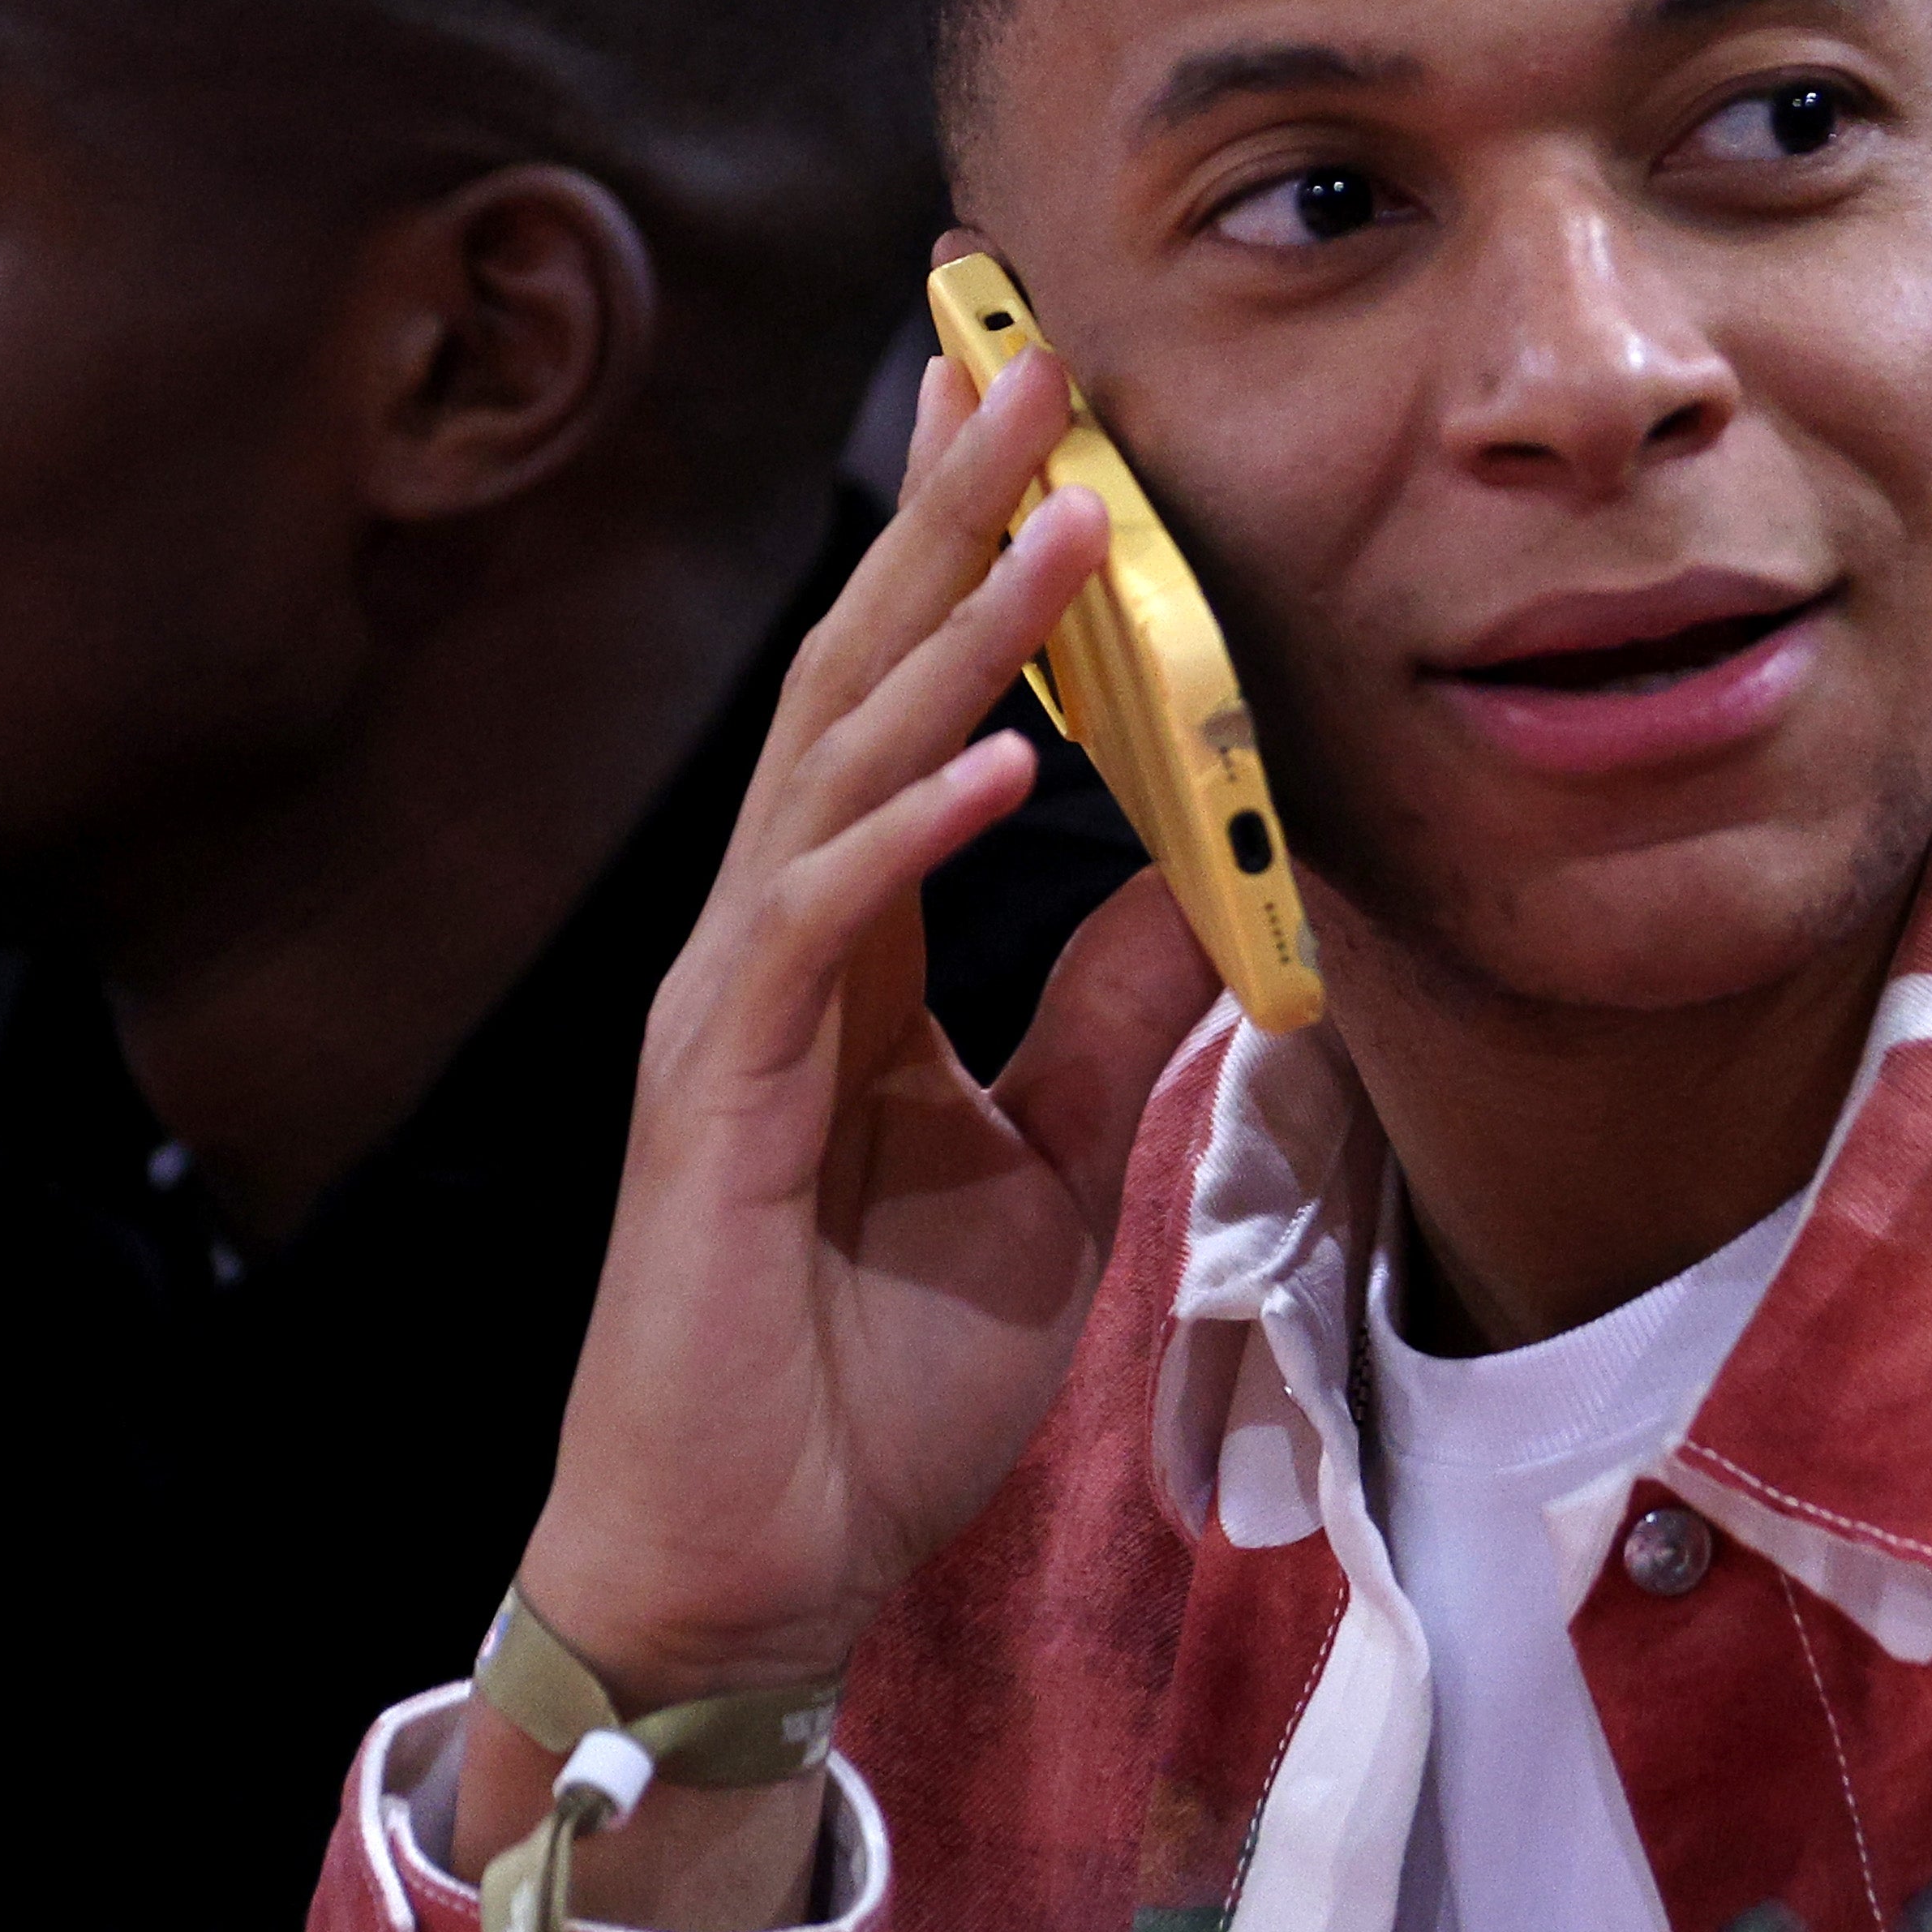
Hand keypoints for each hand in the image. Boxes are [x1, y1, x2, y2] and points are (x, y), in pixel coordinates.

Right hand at [465, 324, 1217, 1921]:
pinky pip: (816, 942)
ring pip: (840, 772)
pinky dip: (905, 840)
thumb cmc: (866, 1393)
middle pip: (861, 684)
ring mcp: (729, 1019)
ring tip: (1056, 499)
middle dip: (952, 516)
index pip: (910, 709)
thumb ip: (1107, 1023)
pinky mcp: (721, 1116)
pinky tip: (995, 758)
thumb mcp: (1048, 1177)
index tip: (1045, 415)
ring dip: (952, 631)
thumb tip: (1209, 885)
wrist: (750, 1578)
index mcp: (843, 955)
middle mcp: (768, 948)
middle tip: (1038, 353)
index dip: (970, 560)